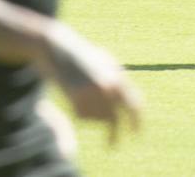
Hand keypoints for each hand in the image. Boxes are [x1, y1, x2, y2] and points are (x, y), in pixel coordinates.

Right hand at [38, 23, 142, 144]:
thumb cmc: (84, 55)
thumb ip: (120, 81)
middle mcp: (107, 88)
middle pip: (114, 121)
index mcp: (119, 78)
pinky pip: (82, 117)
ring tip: (82, 94)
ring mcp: (91, 95)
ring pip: (96, 119)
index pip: (135, 106)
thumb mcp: (107, 63)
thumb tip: (133, 105)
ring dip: (92, 114)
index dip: (137, 122)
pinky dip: (79, 111)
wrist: (57, 49)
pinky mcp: (75, 100)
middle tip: (112, 146)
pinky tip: (73, 94)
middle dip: (114, 136)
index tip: (137, 134)